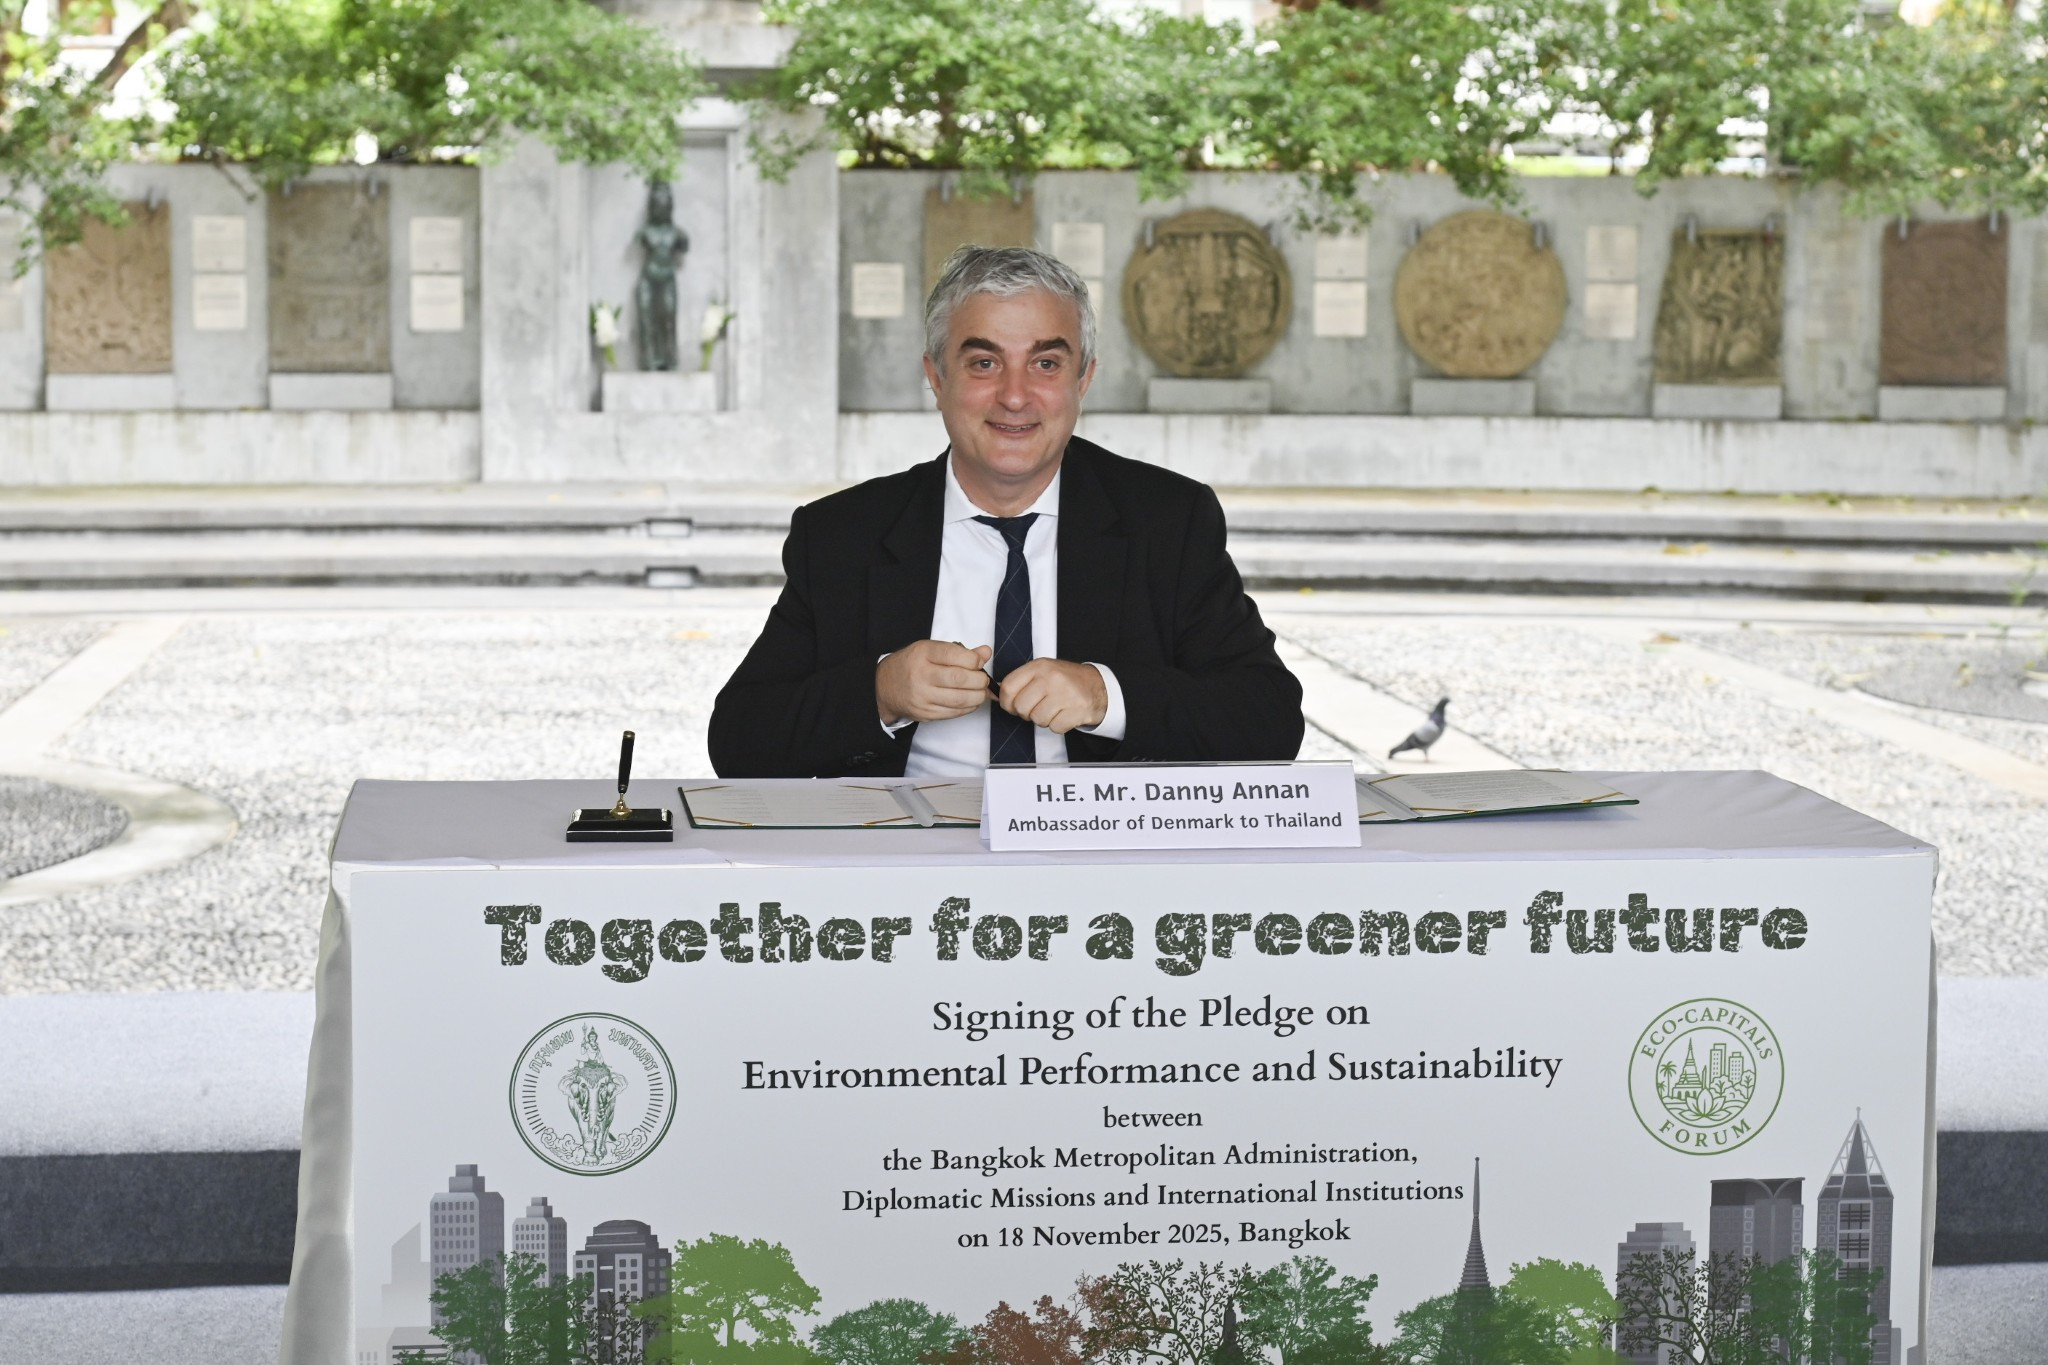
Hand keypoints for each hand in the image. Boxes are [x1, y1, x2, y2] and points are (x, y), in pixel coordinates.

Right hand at [877, 640, 993, 725]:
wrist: (885, 686)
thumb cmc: (912, 664)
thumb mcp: (931, 650)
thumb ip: (960, 652)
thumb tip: (986, 652)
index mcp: (923, 653)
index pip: (954, 655)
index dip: (974, 660)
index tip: (978, 662)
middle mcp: (921, 675)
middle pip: (959, 679)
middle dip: (979, 680)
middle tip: (983, 679)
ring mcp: (922, 696)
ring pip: (960, 699)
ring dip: (978, 696)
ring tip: (980, 691)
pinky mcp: (925, 713)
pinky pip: (954, 712)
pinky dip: (969, 707)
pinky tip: (971, 701)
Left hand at [998, 658, 1106, 733]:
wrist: (1097, 686)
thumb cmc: (1066, 681)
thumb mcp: (1044, 671)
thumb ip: (1023, 681)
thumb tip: (1001, 697)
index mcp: (1039, 667)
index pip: (1008, 687)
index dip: (1006, 702)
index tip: (1013, 706)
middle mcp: (1051, 678)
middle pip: (1021, 707)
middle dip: (1026, 713)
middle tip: (1038, 707)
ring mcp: (1065, 694)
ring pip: (1037, 719)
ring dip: (1043, 720)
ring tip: (1053, 709)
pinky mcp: (1076, 710)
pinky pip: (1055, 727)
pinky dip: (1058, 725)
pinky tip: (1064, 714)